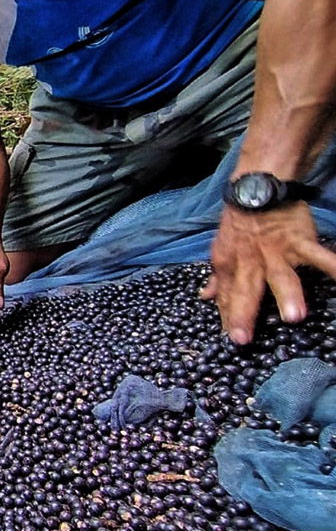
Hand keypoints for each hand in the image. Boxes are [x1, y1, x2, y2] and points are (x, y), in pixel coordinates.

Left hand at [201, 203, 335, 343]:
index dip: (226, 317)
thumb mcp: (223, 250)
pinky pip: (317, 254)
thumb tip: (206, 298)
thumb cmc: (240, 225)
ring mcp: (275, 252)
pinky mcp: (298, 241)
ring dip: (287, 295)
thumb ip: (218, 278)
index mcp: (229, 265)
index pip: (226, 296)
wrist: (257, 190)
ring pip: (280, 275)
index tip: (229, 340)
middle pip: (246, 291)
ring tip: (294, 317)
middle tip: (242, 339)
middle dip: (243, 314)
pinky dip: (332, 265)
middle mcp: (250, 262)